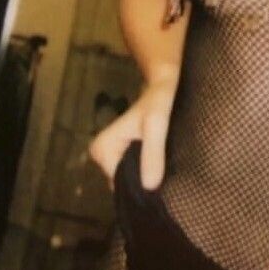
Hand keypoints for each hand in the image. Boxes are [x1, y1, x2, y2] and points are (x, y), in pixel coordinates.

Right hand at [87, 75, 178, 191]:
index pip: (121, 184)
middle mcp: (100, 154)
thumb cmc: (157, 100)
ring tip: (167, 160)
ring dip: (149, 171)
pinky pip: (134, 169)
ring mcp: (110, 154)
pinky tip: (163, 159)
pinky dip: (148, 167)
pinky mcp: (120, 152)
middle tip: (168, 164)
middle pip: (125, 182)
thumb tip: (149, 187)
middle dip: (146, 177)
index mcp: (102, 149)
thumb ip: (152, 152)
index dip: (144, 181)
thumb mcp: (157, 124)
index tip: (163, 172)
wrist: (161, 82)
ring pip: (131, 176)